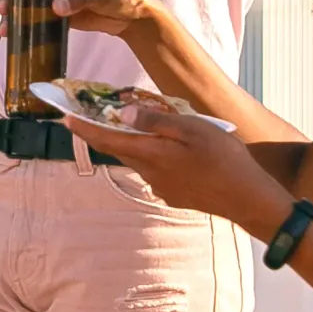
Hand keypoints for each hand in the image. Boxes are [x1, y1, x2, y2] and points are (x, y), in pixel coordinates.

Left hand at [61, 104, 294, 235]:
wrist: (247, 198)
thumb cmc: (224, 159)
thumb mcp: (191, 128)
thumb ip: (155, 121)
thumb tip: (122, 114)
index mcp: (151, 154)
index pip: (107, 139)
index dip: (84, 127)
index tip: (65, 117)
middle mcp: (150, 174)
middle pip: (121, 149)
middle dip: (109, 131)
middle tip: (102, 112)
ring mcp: (162, 187)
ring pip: (141, 159)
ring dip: (137, 143)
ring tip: (149, 125)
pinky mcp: (175, 195)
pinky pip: (158, 171)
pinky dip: (157, 156)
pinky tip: (178, 150)